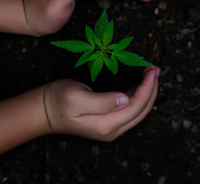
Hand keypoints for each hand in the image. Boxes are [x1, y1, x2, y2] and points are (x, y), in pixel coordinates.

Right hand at [42, 66, 158, 140]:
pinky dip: (139, 95)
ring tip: (151, 73)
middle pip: (142, 110)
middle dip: (152, 88)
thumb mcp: (77, 98)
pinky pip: (130, 109)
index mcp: (106, 124)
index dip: (147, 87)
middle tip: (154, 69)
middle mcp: (112, 129)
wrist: (45, 111)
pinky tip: (141, 84)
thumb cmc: (58, 101)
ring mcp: (112, 127)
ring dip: (147, 91)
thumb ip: (102, 101)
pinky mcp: (109, 121)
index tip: (151, 70)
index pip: (136, 106)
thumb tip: (126, 99)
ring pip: (138, 110)